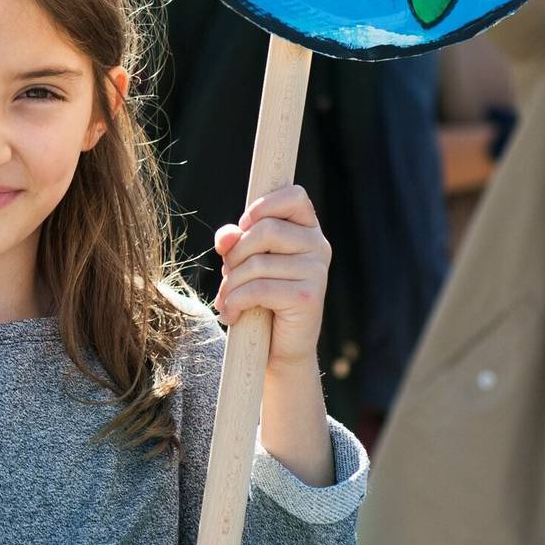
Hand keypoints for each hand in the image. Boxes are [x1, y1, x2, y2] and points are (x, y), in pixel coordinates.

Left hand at [213, 184, 330, 372]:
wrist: (278, 348)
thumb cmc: (261, 297)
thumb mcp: (244, 261)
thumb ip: (235, 240)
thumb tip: (227, 236)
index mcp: (307, 229)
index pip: (295, 195)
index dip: (264, 205)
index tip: (245, 225)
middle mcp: (318, 245)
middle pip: (266, 229)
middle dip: (236, 254)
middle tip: (228, 274)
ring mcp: (317, 271)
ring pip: (258, 263)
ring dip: (231, 284)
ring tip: (226, 300)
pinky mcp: (308, 297)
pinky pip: (259, 289)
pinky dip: (236, 302)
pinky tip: (231, 314)